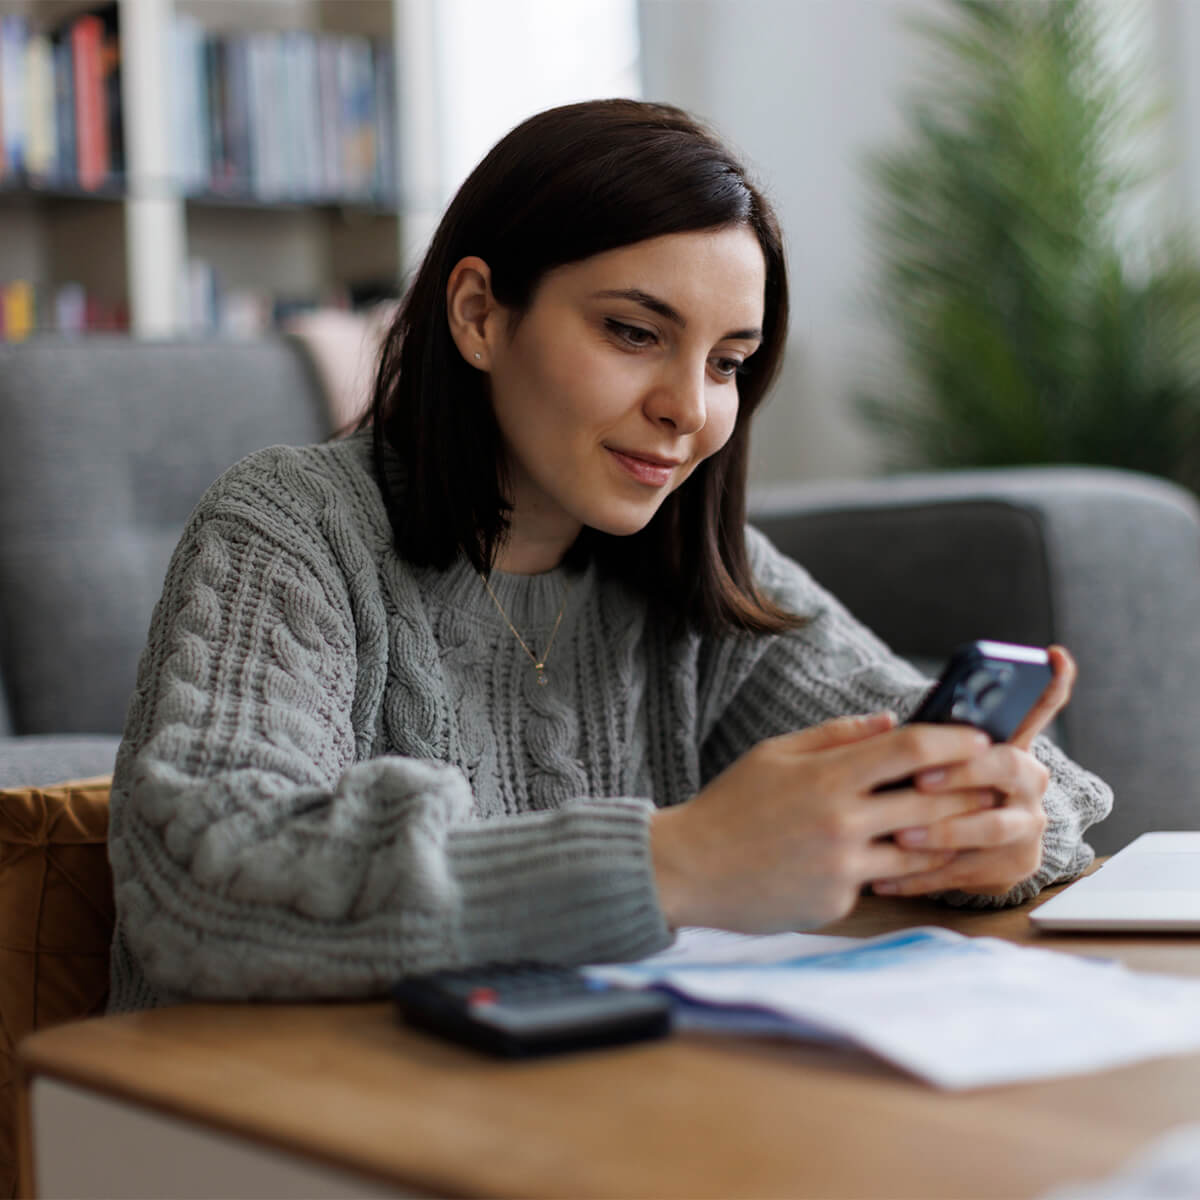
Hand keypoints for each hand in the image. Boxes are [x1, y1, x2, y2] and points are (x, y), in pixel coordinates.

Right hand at [650, 711, 994, 933]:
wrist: (689, 869)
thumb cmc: (730, 806)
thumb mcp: (774, 754)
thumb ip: (834, 736)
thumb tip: (889, 722)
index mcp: (826, 776)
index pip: (910, 748)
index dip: (954, 738)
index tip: (980, 736)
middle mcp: (842, 820)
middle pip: (932, 799)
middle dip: (972, 788)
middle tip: (996, 780)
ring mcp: (842, 865)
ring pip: (921, 848)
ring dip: (950, 834)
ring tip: (971, 821)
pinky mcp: (837, 900)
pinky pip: (883, 879)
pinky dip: (899, 866)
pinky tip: (914, 857)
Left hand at [871, 645, 1075, 897]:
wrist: (959, 852)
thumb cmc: (933, 788)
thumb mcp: (928, 758)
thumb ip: (918, 738)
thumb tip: (885, 723)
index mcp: (1010, 743)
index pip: (1041, 705)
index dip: (1053, 681)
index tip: (1051, 655)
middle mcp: (1029, 781)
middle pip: (1008, 766)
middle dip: (963, 772)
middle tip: (921, 779)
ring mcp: (1026, 824)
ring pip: (992, 826)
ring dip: (942, 831)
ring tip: (899, 834)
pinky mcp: (1013, 864)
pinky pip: (968, 870)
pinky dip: (922, 875)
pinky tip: (886, 878)